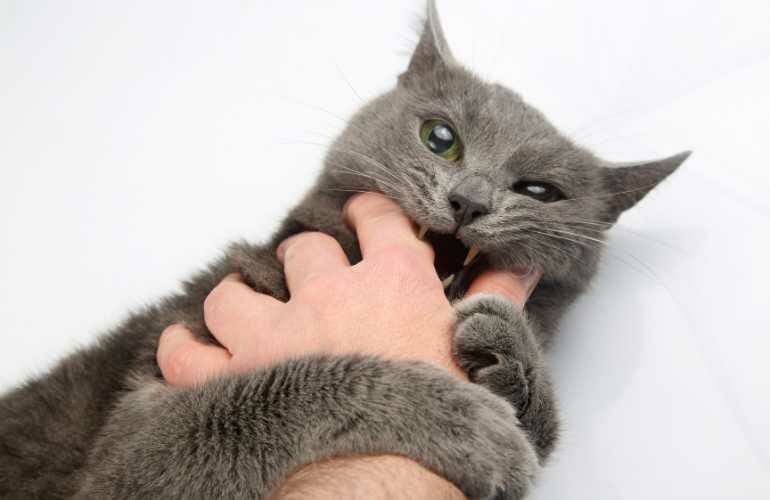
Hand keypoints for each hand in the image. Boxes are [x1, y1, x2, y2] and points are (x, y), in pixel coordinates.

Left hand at [157, 192, 540, 386]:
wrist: (388, 478)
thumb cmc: (443, 422)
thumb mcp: (482, 353)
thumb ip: (498, 299)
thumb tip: (522, 263)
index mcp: (391, 281)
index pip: (375, 217)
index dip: (369, 211)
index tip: (365, 216)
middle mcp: (328, 293)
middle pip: (304, 249)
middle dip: (309, 264)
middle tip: (315, 286)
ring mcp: (273, 333)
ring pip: (234, 292)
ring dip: (240, 301)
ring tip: (249, 316)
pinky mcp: (232, 377)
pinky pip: (187, 350)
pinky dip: (185, 347)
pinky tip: (190, 346)